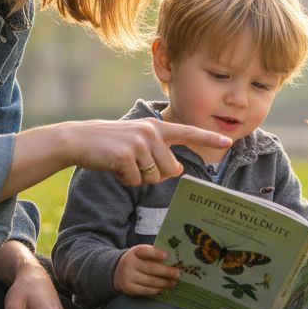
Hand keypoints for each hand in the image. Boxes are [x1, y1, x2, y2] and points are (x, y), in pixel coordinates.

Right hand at [72, 118, 231, 186]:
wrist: (79, 139)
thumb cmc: (110, 143)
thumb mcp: (138, 141)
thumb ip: (159, 151)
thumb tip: (177, 170)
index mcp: (156, 126)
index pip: (188, 133)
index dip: (209, 138)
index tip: (228, 141)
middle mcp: (151, 132)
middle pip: (170, 169)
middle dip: (154, 174)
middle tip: (133, 162)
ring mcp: (139, 143)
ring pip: (153, 178)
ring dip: (138, 177)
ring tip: (122, 162)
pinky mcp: (126, 156)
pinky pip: (136, 182)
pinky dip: (125, 180)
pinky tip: (114, 166)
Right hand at [113, 244, 179, 295]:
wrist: (117, 271)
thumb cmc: (137, 261)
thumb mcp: (141, 254)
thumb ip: (154, 255)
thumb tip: (174, 261)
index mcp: (135, 252)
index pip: (145, 251)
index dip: (155, 253)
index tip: (166, 255)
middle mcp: (129, 263)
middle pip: (150, 268)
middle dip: (166, 272)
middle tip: (178, 274)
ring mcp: (128, 277)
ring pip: (150, 281)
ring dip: (164, 283)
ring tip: (173, 283)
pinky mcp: (129, 288)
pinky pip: (145, 290)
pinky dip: (156, 290)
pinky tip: (164, 289)